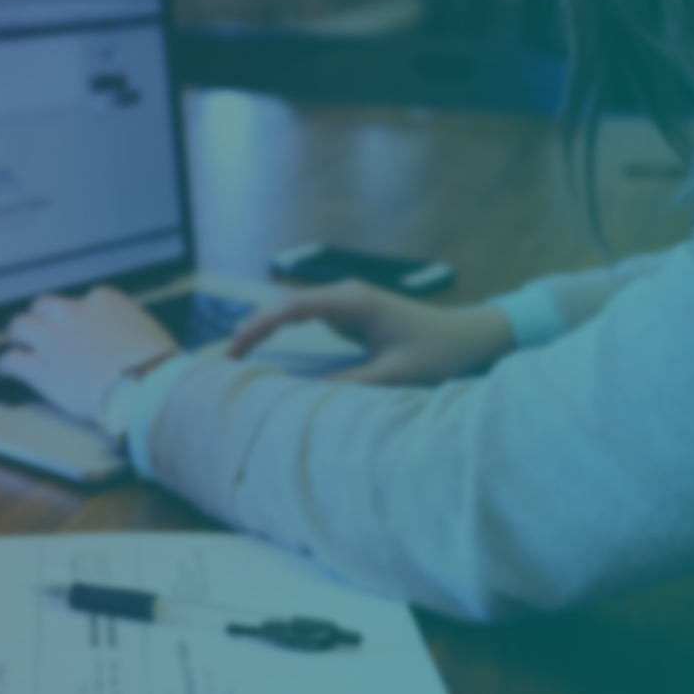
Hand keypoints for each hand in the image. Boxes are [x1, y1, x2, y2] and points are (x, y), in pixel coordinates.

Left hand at [0, 287, 177, 420]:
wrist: (146, 387)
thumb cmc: (157, 364)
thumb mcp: (148, 330)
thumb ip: (128, 327)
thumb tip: (128, 337)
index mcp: (103, 300)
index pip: (82, 301)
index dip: (78, 317)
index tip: (79, 328)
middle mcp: (74, 313)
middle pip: (44, 306)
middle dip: (42, 318)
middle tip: (42, 331)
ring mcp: (54, 340)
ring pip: (21, 326)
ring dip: (20, 336)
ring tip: (19, 345)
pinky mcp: (42, 369)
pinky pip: (12, 361)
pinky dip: (6, 365)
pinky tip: (5, 369)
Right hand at [228, 280, 513, 385]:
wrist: (470, 336)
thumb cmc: (440, 351)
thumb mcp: (397, 374)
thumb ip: (353, 384)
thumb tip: (305, 398)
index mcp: (354, 301)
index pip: (291, 307)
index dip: (258, 327)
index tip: (233, 352)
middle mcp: (345, 295)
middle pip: (283, 304)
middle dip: (251, 329)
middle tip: (223, 363)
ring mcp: (346, 301)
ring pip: (290, 310)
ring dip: (262, 329)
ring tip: (235, 359)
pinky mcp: (348, 313)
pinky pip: (304, 317)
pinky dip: (280, 332)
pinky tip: (263, 350)